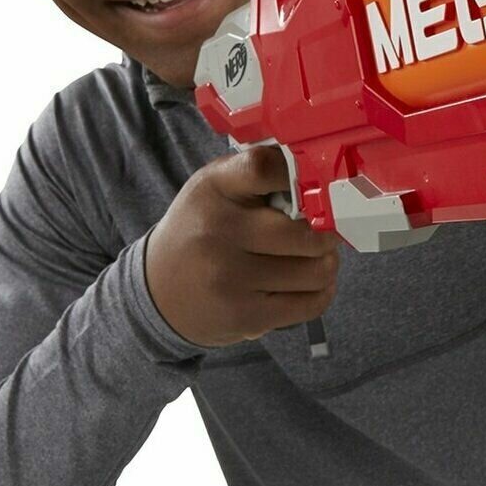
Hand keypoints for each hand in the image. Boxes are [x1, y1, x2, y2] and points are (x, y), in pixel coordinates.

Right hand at [146, 144, 341, 347]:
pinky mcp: (243, 316)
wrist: (158, 290)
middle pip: (306, 233)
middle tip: (326, 232)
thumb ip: (259, 175)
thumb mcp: (216, 188)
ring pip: (315, 271)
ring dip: (327, 264)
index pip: (264, 168)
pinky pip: (310, 304)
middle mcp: (218, 232)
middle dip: (327, 233)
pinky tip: (310, 283)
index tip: (317, 184)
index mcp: (213, 189)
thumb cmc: (203, 228)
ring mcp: (229, 278)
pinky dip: (321, 292)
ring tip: (317, 257)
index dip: (302, 172)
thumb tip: (320, 177)